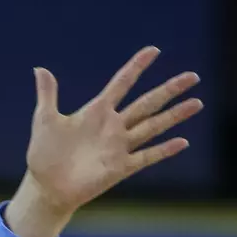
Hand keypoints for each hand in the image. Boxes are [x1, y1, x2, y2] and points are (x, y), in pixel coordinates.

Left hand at [5, 46, 201, 236]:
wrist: (46, 187)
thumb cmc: (44, 154)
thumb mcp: (44, 121)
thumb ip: (48, 95)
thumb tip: (39, 68)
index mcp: (96, 111)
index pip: (121, 83)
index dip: (136, 66)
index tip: (153, 50)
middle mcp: (113, 126)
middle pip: (147, 103)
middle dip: (169, 90)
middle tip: (192, 76)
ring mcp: (119, 147)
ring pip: (153, 126)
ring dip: (174, 115)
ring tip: (197, 102)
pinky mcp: (120, 168)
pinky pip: (146, 156)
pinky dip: (163, 150)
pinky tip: (182, 142)